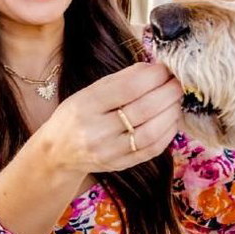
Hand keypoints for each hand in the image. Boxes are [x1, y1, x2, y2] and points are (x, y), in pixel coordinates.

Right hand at [32, 63, 182, 174]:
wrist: (57, 153)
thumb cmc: (75, 115)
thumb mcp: (88, 92)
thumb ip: (120, 80)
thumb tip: (154, 68)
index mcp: (86, 104)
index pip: (128, 87)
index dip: (154, 76)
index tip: (165, 68)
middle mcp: (97, 130)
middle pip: (144, 109)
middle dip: (168, 92)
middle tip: (177, 83)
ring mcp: (110, 151)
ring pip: (152, 131)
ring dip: (171, 112)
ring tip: (176, 101)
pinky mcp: (121, 165)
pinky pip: (152, 149)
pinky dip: (168, 133)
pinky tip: (171, 120)